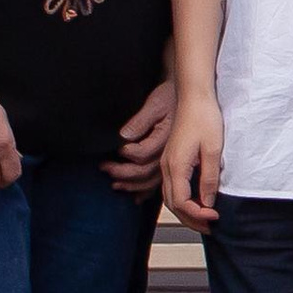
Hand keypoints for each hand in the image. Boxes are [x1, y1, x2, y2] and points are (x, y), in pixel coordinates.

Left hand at [103, 76, 175, 196]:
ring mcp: (171, 159)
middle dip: (122, 173)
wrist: (187, 97)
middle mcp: (170, 152)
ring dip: (131, 185)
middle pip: (145, 171)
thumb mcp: (155, 103)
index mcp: (166, 138)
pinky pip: (158, 182)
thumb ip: (140, 121)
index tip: (117, 149)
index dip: (127, 153)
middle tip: (105, 169)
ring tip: (115, 184)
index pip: (143, 153)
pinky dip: (146, 191)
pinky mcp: (170, 162)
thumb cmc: (169, 96)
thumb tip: (124, 136)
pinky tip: (137, 196)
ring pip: (151, 181)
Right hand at [161, 88, 224, 227]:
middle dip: (191, 220)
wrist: (194, 96)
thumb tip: (208, 202)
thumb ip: (209, 178)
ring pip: (171, 197)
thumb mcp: (213, 150)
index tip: (216, 217)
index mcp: (175, 166)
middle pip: (174, 204)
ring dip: (187, 211)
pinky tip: (196, 202)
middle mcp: (167, 167)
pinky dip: (183, 200)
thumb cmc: (204, 118)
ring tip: (205, 220)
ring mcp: (168, 163)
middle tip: (210, 227)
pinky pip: (173, 187)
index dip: (198, 214)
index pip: (182, 202)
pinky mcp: (172, 159)